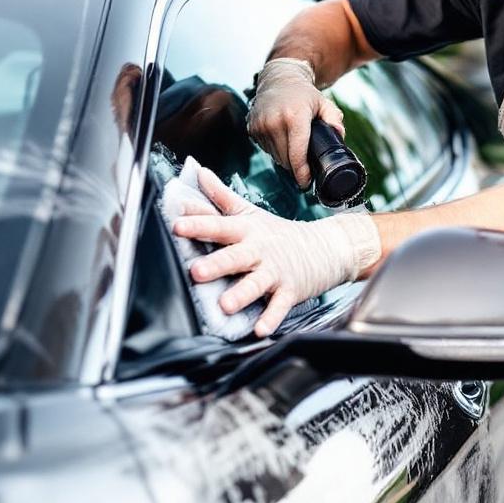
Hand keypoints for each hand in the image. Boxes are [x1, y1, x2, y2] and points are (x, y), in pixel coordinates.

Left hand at [172, 165, 379, 336]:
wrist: (327, 247)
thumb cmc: (280, 233)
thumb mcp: (250, 212)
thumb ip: (221, 196)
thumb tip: (197, 172)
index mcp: (247, 231)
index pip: (219, 225)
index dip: (198, 225)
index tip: (177, 224)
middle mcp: (260, 250)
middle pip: (235, 257)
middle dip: (216, 264)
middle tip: (196, 271)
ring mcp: (276, 272)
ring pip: (256, 284)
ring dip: (241, 294)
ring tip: (225, 305)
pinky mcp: (290, 291)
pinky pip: (279, 306)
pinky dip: (271, 319)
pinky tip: (260, 330)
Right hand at [247, 58, 344, 188]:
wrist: (278, 79)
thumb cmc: (304, 94)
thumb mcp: (325, 104)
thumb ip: (335, 120)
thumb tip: (339, 137)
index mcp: (295, 117)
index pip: (297, 154)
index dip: (302, 173)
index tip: (306, 183)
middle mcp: (275, 121)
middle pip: (286, 160)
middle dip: (296, 167)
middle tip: (305, 166)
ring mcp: (260, 125)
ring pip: (275, 157)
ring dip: (285, 159)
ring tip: (294, 148)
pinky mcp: (252, 128)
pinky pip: (265, 150)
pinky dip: (275, 150)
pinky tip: (282, 140)